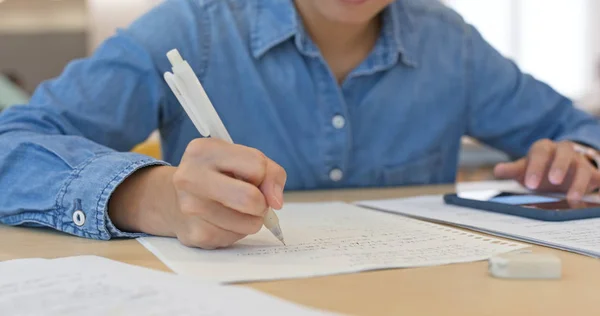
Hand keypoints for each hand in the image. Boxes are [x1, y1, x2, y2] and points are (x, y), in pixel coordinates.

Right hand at [109, 138, 286, 248]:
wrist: (172, 199)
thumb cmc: (217, 175)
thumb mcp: (241, 159)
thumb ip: (269, 172)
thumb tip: (276, 201)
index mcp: (203, 150)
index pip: (257, 166)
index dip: (264, 176)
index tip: (255, 179)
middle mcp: (190, 177)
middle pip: (250, 198)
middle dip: (262, 203)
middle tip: (254, 200)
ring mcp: (190, 208)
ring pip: (249, 223)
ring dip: (252, 219)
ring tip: (235, 209)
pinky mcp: (195, 234)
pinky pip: (236, 237)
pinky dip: (237, 230)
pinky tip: (222, 220)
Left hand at [494, 139, 599, 199]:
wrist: (559, 169)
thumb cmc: (539, 169)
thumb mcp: (524, 169)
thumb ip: (512, 170)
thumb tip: (498, 171)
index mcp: (544, 149)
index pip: (540, 152)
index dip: (536, 166)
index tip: (531, 184)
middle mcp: (564, 152)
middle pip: (564, 153)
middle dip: (558, 166)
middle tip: (553, 181)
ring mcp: (580, 162)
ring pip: (582, 167)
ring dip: (578, 182)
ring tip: (572, 199)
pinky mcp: (592, 174)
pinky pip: (596, 178)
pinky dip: (594, 187)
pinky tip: (592, 199)